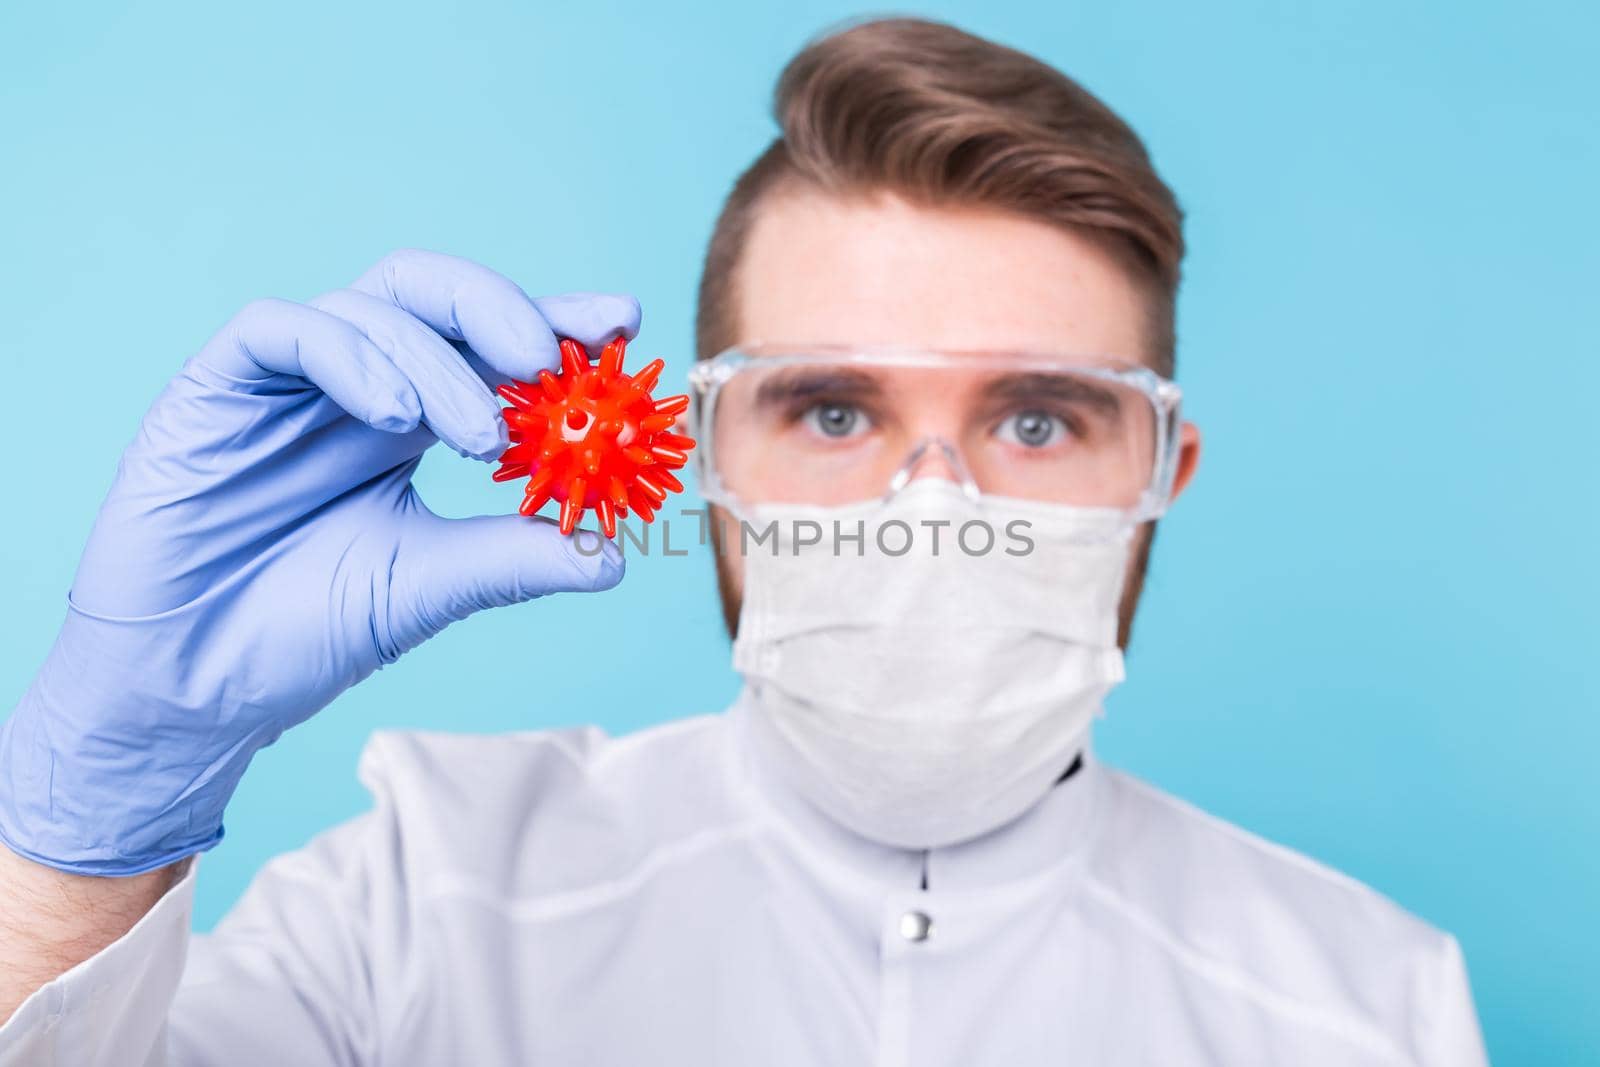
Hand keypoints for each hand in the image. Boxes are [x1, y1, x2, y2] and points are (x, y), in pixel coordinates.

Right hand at [0, 250, 636, 875]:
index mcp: (411, 422)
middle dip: (504, 311)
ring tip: (476, 438)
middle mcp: (358, 387)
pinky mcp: (218, 388)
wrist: (191, 688)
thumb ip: (513, 558)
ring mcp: (288, 383)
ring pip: (374, 305)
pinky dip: (349, 356)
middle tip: (550, 358)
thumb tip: (615, 554)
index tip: (623, 323)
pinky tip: (389, 416)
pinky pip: (284, 331)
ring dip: (437, 361)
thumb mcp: (428, 588)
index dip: (557, 322)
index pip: (490, 347)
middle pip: (437, 296)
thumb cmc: (302, 634)